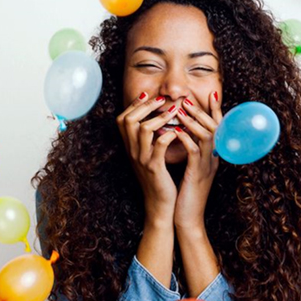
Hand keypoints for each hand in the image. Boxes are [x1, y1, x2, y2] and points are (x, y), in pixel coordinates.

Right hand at [116, 92, 178, 226]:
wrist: (160, 205)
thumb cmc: (158, 179)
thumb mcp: (149, 158)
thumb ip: (149, 141)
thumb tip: (156, 120)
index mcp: (130, 148)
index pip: (122, 119)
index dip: (133, 105)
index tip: (147, 95)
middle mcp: (132, 152)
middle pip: (128, 120)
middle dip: (145, 106)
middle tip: (161, 100)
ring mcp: (142, 160)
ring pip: (142, 129)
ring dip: (159, 117)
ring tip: (173, 111)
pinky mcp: (154, 168)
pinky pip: (159, 146)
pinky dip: (168, 135)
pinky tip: (177, 132)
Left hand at [173, 92, 222, 228]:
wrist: (187, 217)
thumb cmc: (185, 192)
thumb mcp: (192, 168)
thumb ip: (193, 151)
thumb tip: (184, 132)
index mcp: (212, 155)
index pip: (218, 128)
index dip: (216, 110)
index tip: (211, 93)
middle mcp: (213, 158)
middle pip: (215, 127)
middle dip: (202, 111)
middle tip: (188, 99)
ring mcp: (208, 165)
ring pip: (207, 136)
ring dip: (193, 121)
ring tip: (179, 110)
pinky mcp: (198, 174)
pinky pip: (195, 152)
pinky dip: (186, 138)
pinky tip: (176, 131)